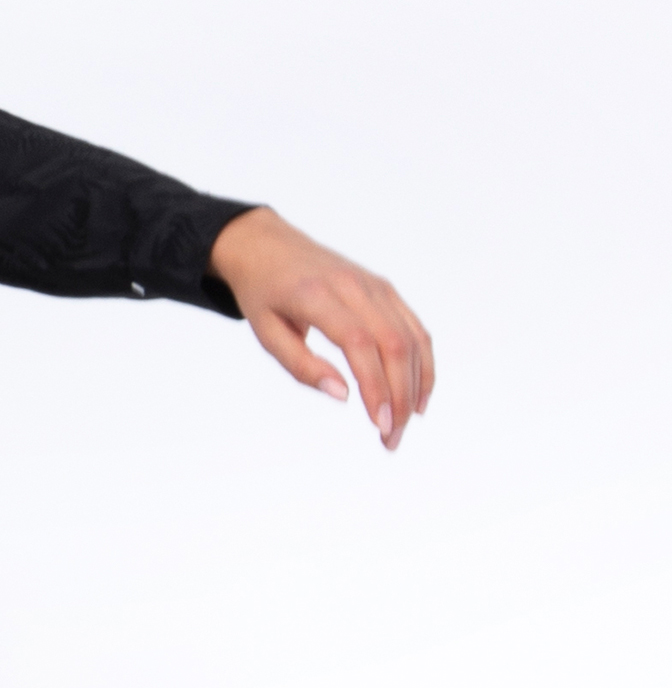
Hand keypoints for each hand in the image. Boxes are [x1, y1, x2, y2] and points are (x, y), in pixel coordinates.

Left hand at [208, 206, 433, 448]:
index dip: (375, 386)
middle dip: (399, 396)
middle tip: (391, 440)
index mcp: (318, 295)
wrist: (271, 248)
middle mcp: (355, 286)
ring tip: (403, 426)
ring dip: (414, 386)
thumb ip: (302, 367)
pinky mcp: (386, 290)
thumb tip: (342, 397)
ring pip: (411, 337)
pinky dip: (422, 363)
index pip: (358, 343)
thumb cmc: (265, 296)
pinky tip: (418, 397)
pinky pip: (414, 328)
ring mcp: (375, 286)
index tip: (380, 425)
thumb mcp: (268, 334)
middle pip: (392, 343)